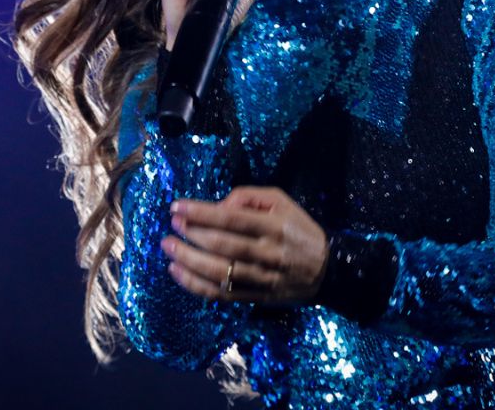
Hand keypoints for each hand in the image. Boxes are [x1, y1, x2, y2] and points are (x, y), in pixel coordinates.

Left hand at [162, 186, 327, 303]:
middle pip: (222, 245)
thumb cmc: (298, 229)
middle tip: (171, 226)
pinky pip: (222, 293)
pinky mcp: (256, 297)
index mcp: (274, 225)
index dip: (201, 213)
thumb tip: (217, 206)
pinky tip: (178, 272)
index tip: (177, 207)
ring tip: (167, 248)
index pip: (231, 219)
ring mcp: (262, 278)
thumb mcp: (281, 201)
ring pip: (220, 271)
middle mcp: (268, 252)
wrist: (327, 269)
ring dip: (188, 260)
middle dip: (191, 234)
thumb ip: (248, 197)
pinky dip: (196, 285)